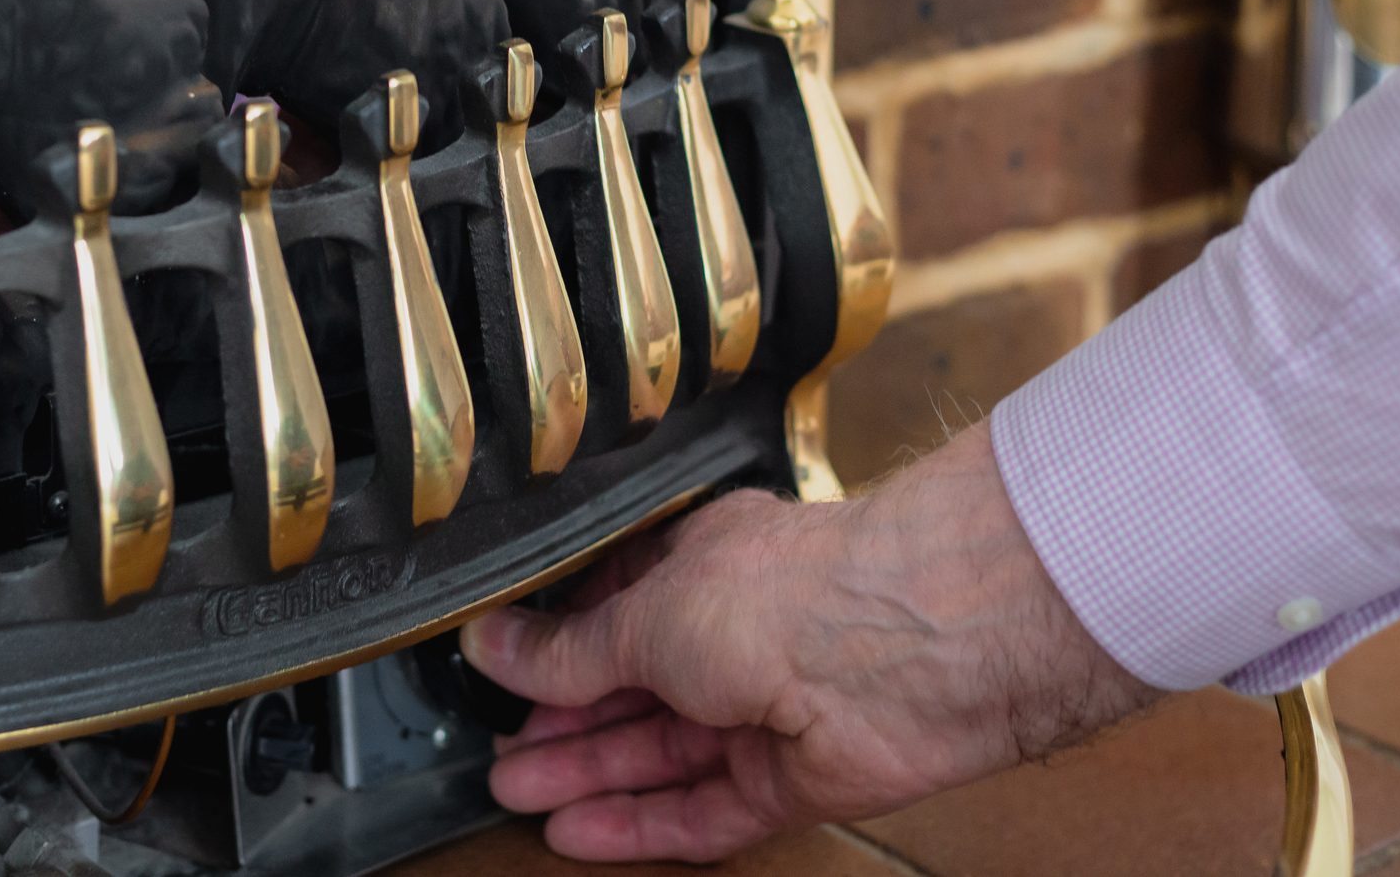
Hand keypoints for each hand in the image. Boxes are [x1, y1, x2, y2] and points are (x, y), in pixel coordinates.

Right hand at [459, 420, 1157, 861]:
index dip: (558, 649)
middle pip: (633, 690)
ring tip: (517, 795)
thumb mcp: (646, 612)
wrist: (907, 650)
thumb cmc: (786, 593)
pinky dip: (642, 825)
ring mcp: (764, 711)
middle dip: (564, 725)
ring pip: (662, 755)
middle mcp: (735, 635)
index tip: (500, 678)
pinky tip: (579, 834)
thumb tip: (491, 643)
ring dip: (590, 776)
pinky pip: (704, 811)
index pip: (615, 609)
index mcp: (702, 564)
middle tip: (499, 757)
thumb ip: (570, 647)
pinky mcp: (790, 780)